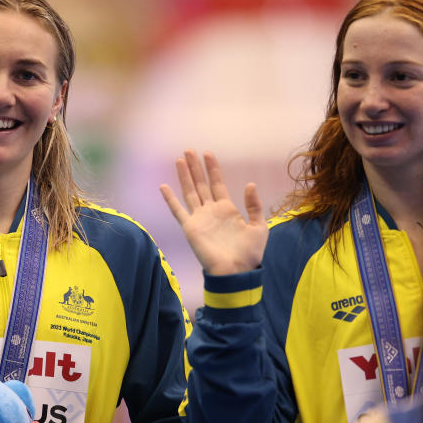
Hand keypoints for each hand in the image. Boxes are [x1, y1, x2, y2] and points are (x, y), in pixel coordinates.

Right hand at [160, 150, 267, 274]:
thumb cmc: (249, 253)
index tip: (208, 153)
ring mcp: (199, 219)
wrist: (236, 272)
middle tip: (188, 150)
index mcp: (227, 209)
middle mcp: (211, 211)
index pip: (217, 184)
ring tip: (179, 160)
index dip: (212, 169)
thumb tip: (249, 184)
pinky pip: (178, 211)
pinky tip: (164, 187)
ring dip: (184, 177)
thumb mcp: (259, 227)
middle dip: (195, 167)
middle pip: (201, 184)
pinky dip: (170, 199)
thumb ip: (254, 205)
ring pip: (190, 192)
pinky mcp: (190, 228)